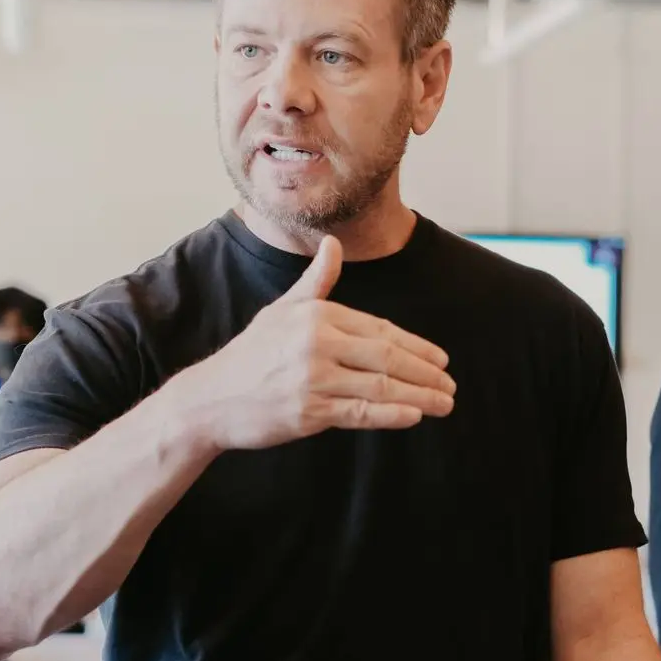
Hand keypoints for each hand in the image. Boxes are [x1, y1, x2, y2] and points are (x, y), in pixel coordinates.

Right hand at [179, 235, 455, 451]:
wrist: (209, 399)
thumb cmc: (250, 355)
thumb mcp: (281, 311)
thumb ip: (315, 282)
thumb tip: (332, 244)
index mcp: (316, 315)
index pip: (380, 329)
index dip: (416, 346)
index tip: (441, 360)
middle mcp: (317, 342)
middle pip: (387, 356)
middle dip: (425, 372)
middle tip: (450, 385)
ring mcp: (313, 378)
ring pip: (380, 386)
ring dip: (419, 396)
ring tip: (443, 404)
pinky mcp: (308, 411)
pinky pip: (360, 413)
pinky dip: (391, 415)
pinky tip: (414, 417)